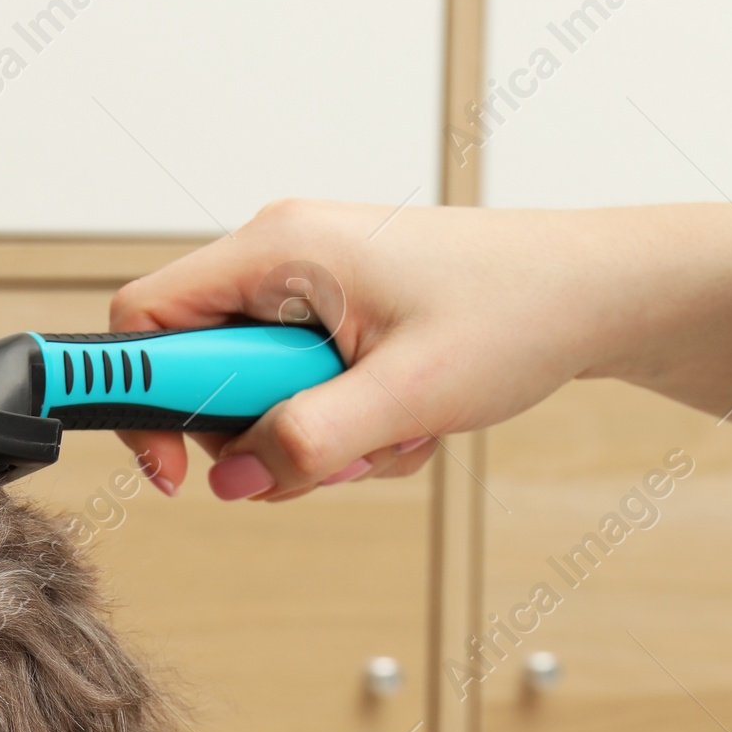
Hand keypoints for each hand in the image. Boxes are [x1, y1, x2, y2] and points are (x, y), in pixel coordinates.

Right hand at [112, 197, 635, 500]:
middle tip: (331, 456)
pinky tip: (406, 419)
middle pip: (200, 376)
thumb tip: (230, 481)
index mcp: (279, 249)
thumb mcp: (406, 395)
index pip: (144, 322)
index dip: (138, 404)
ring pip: (256, 399)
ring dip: (314, 444)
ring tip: (392, 430)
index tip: (176, 471)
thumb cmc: (516, 312)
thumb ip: (306, 440)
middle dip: (259, 439)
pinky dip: (347, 430)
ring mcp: (308, 288)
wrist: (593, 293)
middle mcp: (281, 257)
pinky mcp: (336, 318)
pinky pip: (302, 396)